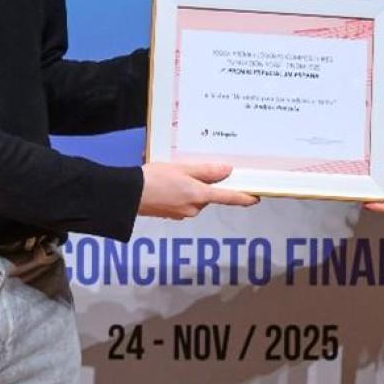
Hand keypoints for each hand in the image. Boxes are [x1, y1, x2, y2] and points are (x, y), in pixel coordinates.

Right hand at [139, 162, 260, 218]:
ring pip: (195, 198)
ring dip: (190, 187)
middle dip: (204, 184)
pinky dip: (179, 193)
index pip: (228, 198)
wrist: (128, 195)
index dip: (244, 198)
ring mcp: (182, 213)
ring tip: (173, 174)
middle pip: (208, 195)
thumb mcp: (182, 169)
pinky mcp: (170, 214)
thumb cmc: (154, 179)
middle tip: (191, 169)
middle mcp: (193, 208)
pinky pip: (182, 201)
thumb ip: (206, 171)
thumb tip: (227, 171)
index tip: (255, 197)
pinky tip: (167, 183)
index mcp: (199, 196)